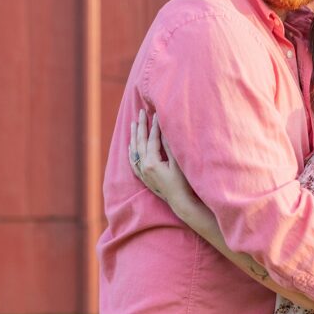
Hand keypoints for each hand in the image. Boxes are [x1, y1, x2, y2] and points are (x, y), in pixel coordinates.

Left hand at [129, 110, 206, 226]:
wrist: (181, 202)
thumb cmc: (184, 183)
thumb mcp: (178, 163)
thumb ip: (169, 147)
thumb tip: (163, 131)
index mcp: (152, 162)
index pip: (152, 139)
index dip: (155, 125)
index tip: (156, 113)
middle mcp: (144, 167)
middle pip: (140, 142)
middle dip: (141, 126)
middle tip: (141, 112)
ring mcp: (143, 173)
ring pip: (135, 151)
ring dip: (134, 136)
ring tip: (134, 123)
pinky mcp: (144, 178)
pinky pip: (133, 162)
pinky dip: (131, 151)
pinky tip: (130, 145)